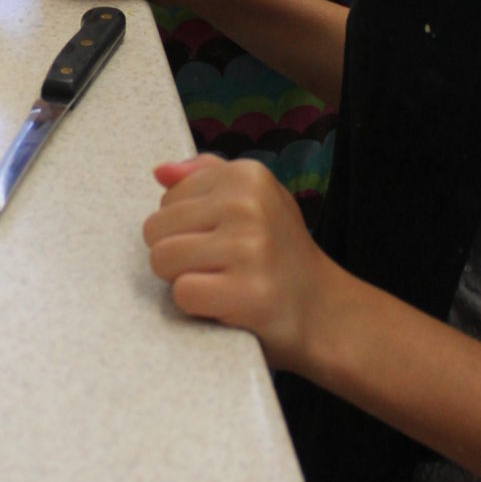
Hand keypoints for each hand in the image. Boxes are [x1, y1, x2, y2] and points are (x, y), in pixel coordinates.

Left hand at [142, 155, 337, 372]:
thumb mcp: (254, 198)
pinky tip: (227, 303)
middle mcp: (248, 204)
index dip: (186, 228)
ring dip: (183, 279)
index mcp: (246, 175)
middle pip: (155, 230)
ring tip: (222, 281)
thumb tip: (160, 172)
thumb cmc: (278, 252)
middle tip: (221, 265)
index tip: (223, 239)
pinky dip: (197, 305)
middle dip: (179, 253)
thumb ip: (205, 176)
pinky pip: (182, 293)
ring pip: (161, 259)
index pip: (166, 200)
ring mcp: (249, 247)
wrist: (325, 310)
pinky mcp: (248, 291)